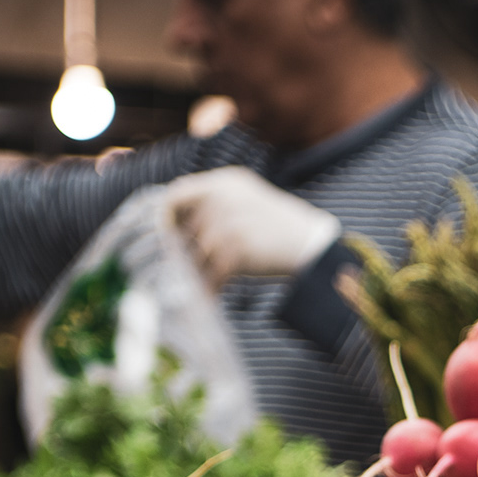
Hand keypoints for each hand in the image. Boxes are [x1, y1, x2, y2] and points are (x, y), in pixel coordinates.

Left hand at [163, 166, 339, 289]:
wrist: (311, 244)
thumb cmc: (278, 226)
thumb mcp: (245, 198)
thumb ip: (212, 202)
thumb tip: (171, 220)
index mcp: (223, 182)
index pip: (176, 194)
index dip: (166, 217)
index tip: (168, 235)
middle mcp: (221, 198)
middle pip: (183, 230)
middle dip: (186, 251)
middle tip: (189, 266)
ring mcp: (227, 223)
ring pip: (195, 255)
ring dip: (200, 272)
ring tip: (209, 281)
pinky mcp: (235, 249)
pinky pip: (211, 274)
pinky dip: (212, 287)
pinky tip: (216, 293)